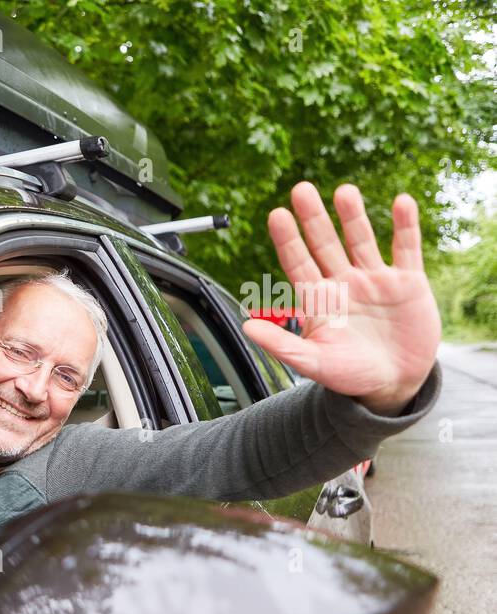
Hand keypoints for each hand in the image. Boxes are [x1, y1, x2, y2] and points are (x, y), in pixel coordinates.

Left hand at [243, 182, 440, 414]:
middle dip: (314, 217)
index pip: (298, 262)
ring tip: (344, 191)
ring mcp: (375, 280)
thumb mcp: (312, 362)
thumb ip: (281, 344)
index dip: (288, 239)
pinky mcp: (407, 283)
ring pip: (361, 240)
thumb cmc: (349, 375)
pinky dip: (405, 226)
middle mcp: (344, 283)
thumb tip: (246, 328)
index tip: (277, 215)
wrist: (393, 385)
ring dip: (353, 216)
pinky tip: (401, 203)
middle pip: (325, 243)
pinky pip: (406, 248)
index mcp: (319, 300)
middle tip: (301, 189)